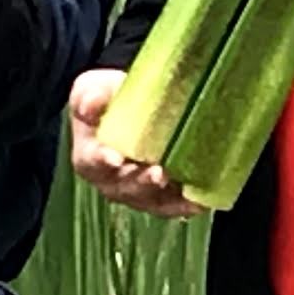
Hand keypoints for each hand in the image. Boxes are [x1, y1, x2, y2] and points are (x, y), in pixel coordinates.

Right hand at [68, 67, 204, 219]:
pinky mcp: (161, 198)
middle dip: (143, 182)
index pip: (93, 161)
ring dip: (169, 198)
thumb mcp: (94, 89)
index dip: (103, 161)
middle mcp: (111, 182)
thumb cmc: (108, 100)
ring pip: (152, 201)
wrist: (129, 111)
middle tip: (159, 174)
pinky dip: (189, 203)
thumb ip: (89, 96)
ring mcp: (137, 193)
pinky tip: (203, 200)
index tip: (115, 159)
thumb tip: (92, 104)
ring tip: (187, 191)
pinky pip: (174, 205)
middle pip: (126, 187)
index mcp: (89, 156)